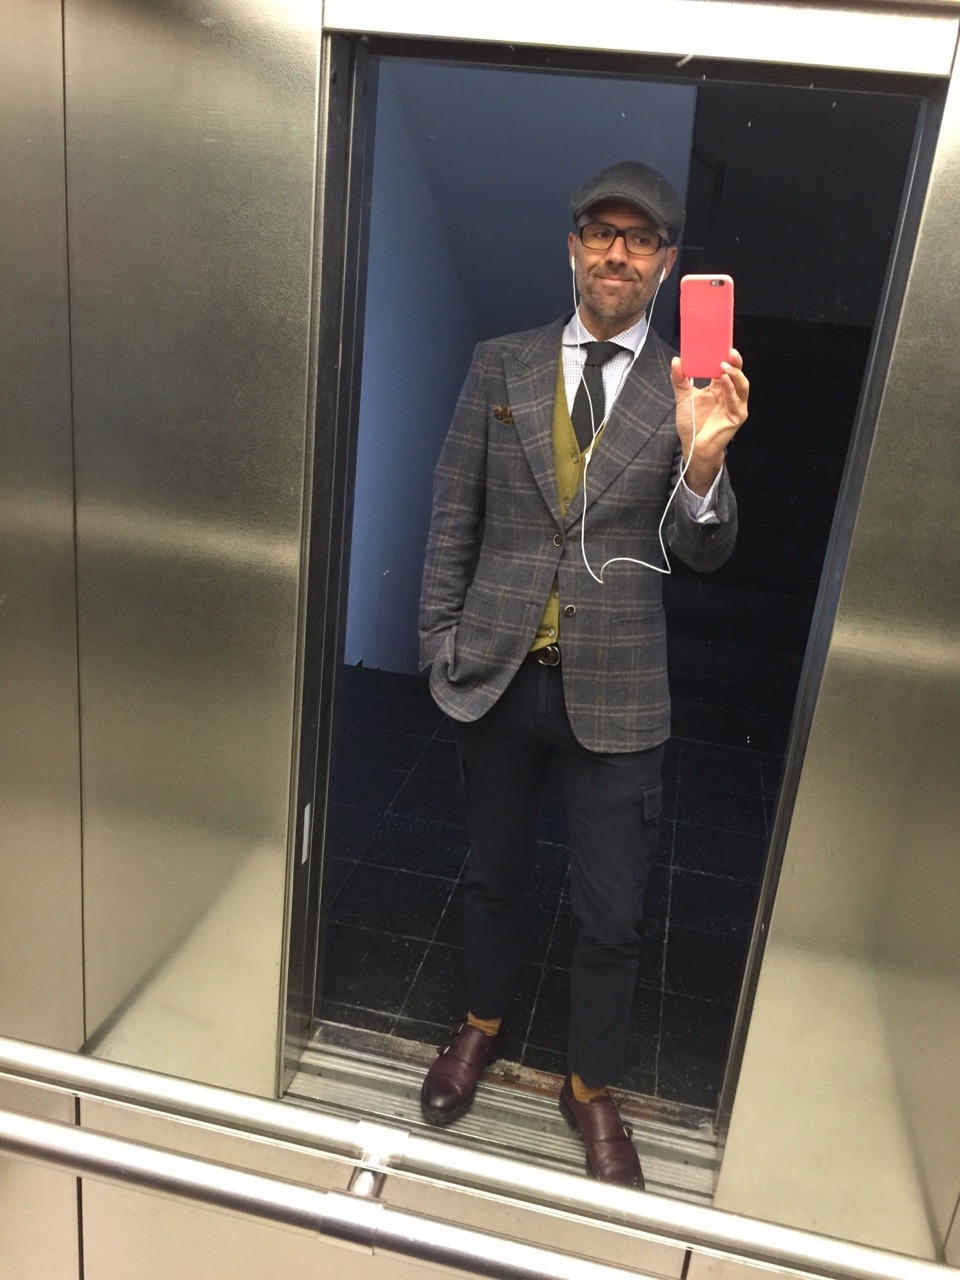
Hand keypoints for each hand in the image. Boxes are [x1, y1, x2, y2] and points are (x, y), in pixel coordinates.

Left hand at [670, 349, 748, 495]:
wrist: (693, 446)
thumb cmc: (692, 423)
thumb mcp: (683, 398)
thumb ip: (679, 380)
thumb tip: (676, 360)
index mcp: (718, 388)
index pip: (725, 368)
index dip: (725, 356)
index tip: (721, 343)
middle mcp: (729, 394)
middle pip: (736, 374)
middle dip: (735, 362)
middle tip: (729, 351)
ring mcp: (735, 405)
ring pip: (741, 385)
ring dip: (734, 374)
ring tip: (724, 365)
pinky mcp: (737, 416)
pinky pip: (736, 400)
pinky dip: (731, 389)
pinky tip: (723, 380)